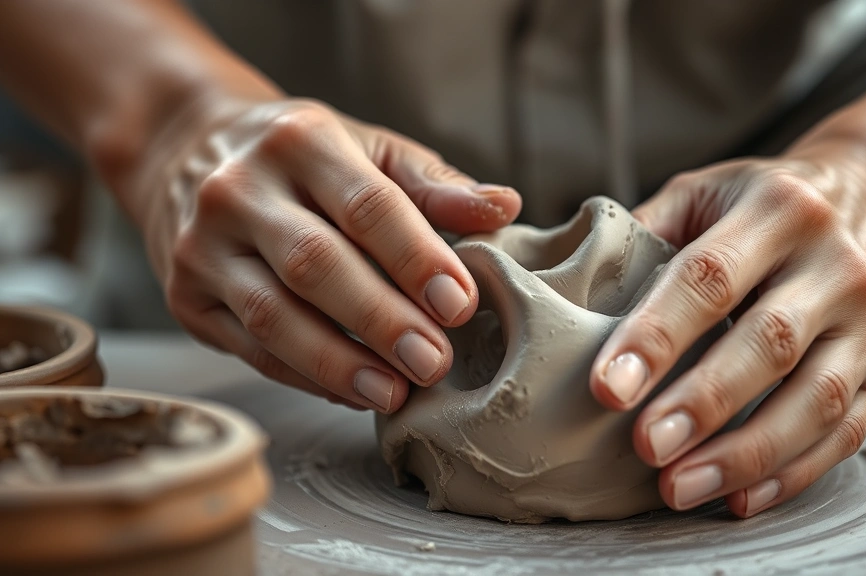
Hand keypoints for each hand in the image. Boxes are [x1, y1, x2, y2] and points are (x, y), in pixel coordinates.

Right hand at [126, 97, 519, 412]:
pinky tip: (353, 391)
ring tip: (395, 392)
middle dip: (381, 320)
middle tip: (433, 362)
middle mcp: (240, 189)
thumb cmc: (304, 159)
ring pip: (274, 315)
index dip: (416, 259)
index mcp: (300, 140)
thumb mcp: (370, 150)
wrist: (189, 151)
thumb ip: (435, 186)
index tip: (460, 304)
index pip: (367, 206)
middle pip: (316, 264)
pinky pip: (252, 347)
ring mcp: (203, 246)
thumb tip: (505, 207)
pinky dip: (306, 375)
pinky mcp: (187, 296)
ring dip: (339, 362)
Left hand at [589, 134, 865, 516]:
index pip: (710, 277)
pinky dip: (791, 474)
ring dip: (745, 453)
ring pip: (816, 400)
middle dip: (703, 402)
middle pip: (770, 343)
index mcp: (782, 210)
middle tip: (646, 446)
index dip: (657, 335)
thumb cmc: (767, 205)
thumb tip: (572, 292)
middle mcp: (838, 266)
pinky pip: (847, 434)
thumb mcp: (707, 192)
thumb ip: (646, 234)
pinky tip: (738, 498)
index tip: (607, 387)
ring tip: (679, 486)